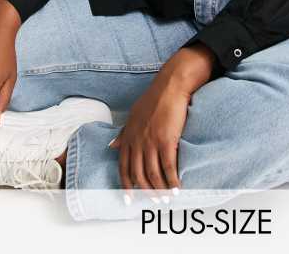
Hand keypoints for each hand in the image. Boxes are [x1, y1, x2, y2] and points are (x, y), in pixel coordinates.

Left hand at [108, 75, 189, 200]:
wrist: (170, 87)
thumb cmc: (154, 99)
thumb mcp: (133, 115)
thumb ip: (123, 133)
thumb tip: (111, 146)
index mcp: (128, 136)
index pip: (123, 167)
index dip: (125, 185)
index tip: (128, 199)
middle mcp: (137, 142)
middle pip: (138, 174)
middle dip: (145, 191)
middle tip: (153, 201)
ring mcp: (151, 142)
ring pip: (153, 174)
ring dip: (159, 189)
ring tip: (166, 198)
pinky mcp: (166, 141)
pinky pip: (168, 167)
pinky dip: (172, 180)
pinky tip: (176, 187)